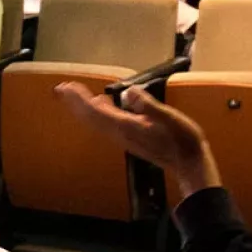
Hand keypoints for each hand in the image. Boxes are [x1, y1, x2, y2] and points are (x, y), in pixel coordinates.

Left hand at [55, 83, 221, 197]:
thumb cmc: (182, 140)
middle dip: (76, 102)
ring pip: (97, 121)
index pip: (95, 111)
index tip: (67, 87)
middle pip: (91, 117)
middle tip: (62, 89)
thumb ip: (147, 105)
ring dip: (85, 107)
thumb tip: (128, 92)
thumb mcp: (167, 118)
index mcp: (126, 127)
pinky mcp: (132, 138)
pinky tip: (103, 105)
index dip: (79, 99)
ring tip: (76, 95)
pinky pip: (107, 124)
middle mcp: (121, 134)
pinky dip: (98, 112)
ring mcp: (125, 138)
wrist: (189, 164)